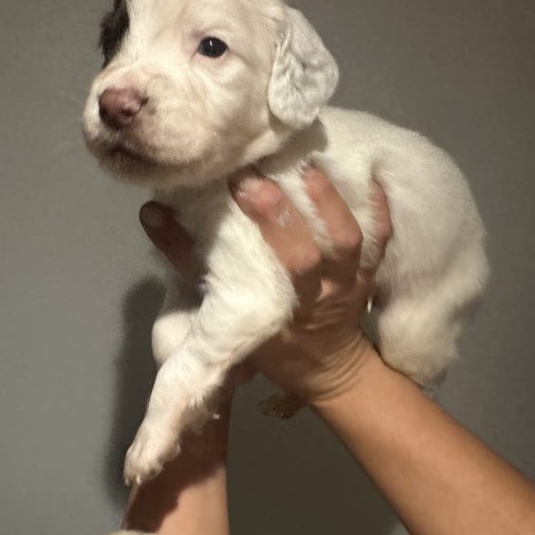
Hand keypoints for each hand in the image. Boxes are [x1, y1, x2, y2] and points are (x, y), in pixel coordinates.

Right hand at [139, 165, 391, 403]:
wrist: (329, 368)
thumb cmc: (272, 343)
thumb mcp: (224, 312)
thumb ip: (188, 261)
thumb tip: (152, 212)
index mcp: (278, 311)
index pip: (249, 272)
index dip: (235, 237)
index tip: (216, 195)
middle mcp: (317, 297)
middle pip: (302, 256)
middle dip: (276, 216)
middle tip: (250, 177)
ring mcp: (350, 284)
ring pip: (346, 243)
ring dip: (327, 205)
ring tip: (304, 166)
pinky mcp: (371, 273)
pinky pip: (382, 239)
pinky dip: (380, 208)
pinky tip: (370, 174)